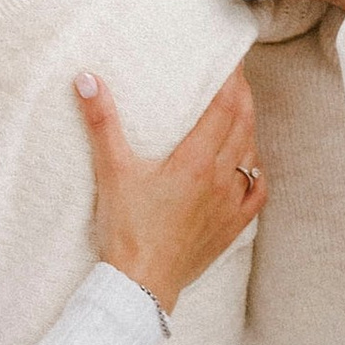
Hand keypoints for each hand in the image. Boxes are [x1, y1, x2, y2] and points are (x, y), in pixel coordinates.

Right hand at [79, 66, 262, 313]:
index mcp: (195, 161)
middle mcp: (221, 179)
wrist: (141, 284)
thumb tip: (87, 79)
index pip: (225, 107)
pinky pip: (257, 193)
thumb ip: (102, 121)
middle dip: (243, 96)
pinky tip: (250, 166)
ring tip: (241, 113)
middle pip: (244, 125)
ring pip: (251, 156)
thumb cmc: (126, 230)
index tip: (234, 60)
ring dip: (249, 130)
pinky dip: (256, 172)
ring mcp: (230, 205)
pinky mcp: (231, 228)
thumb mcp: (111, 170)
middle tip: (238, 76)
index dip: (233, 79)